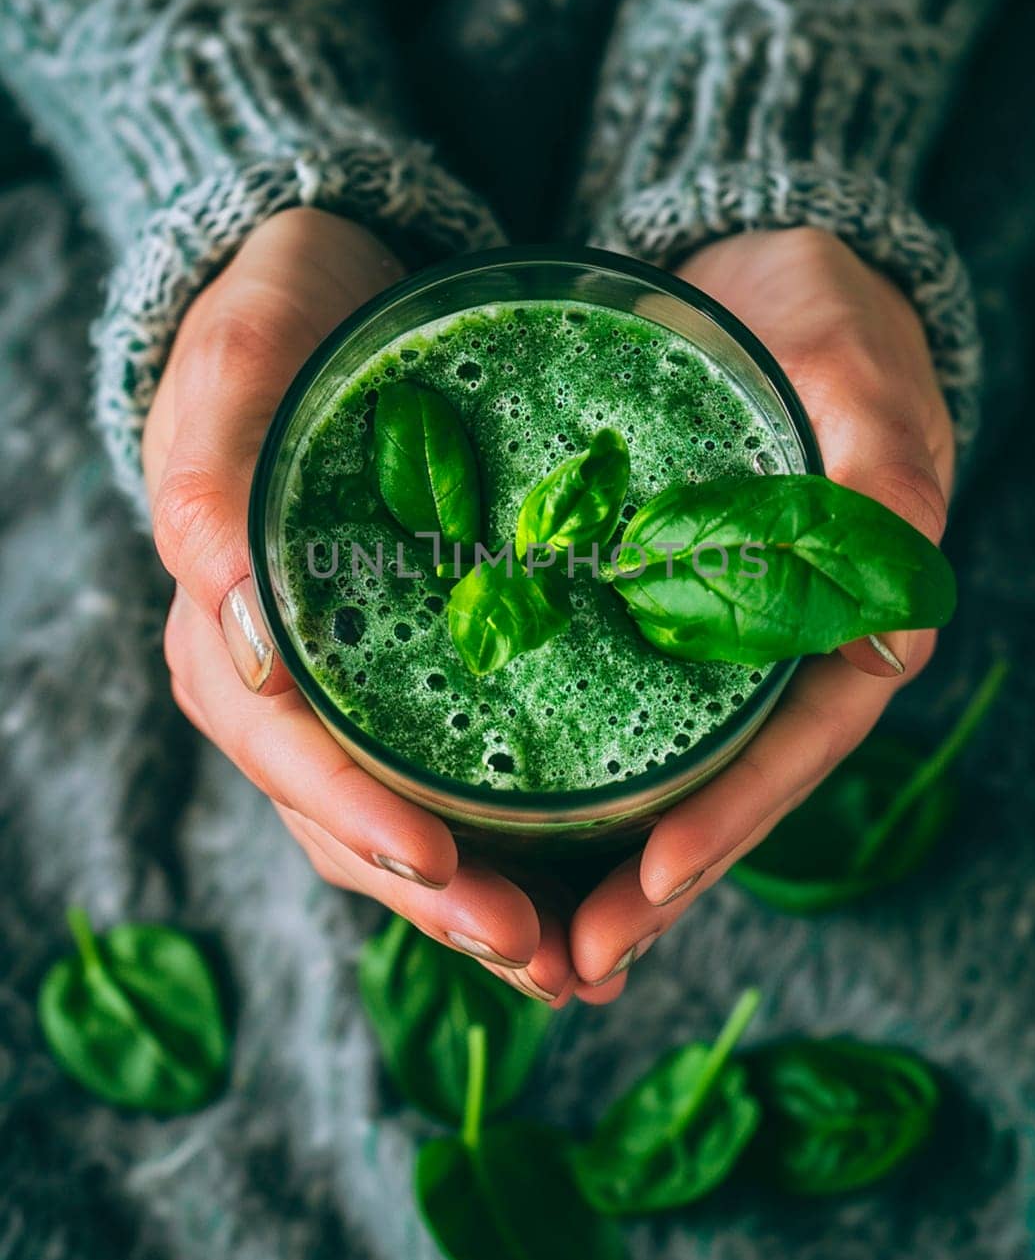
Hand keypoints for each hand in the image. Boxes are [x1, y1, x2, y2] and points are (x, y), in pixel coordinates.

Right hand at [145, 209, 574, 1007]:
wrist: (341, 298)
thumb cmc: (283, 322)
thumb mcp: (245, 366)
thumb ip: (215, 483)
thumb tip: (235, 627)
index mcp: (231, 637)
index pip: (290, 756)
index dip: (365, 821)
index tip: (452, 869)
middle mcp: (288, 691)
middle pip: (359, 825)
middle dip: (451, 902)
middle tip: (551, 956)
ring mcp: (356, 697)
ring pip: (414, 829)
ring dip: (495, 906)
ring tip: (590, 962)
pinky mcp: (418, 682)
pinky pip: (460, 783)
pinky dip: (521, 846)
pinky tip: (593, 891)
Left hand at [568, 227, 955, 998]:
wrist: (758, 278)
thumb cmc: (822, 319)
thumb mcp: (855, 368)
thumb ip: (880, 457)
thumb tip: (887, 575)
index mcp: (852, 612)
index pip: (795, 742)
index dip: (729, 816)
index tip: (648, 878)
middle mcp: (785, 646)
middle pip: (726, 787)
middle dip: (653, 882)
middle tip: (567, 960)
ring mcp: (719, 642)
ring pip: (669, 773)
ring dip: (607, 862)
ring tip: (531, 941)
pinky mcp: (657, 618)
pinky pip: (621, 715)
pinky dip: (578, 783)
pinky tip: (511, 828)